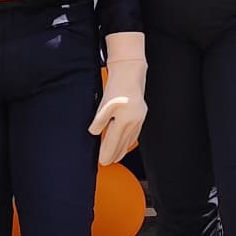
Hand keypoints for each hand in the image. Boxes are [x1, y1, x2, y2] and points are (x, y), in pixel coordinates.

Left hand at [90, 31, 148, 166]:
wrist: (130, 73)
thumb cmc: (116, 87)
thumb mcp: (104, 103)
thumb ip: (99, 120)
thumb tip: (94, 133)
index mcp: (124, 120)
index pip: (113, 142)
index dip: (107, 153)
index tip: (102, 161)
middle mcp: (133, 122)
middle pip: (122, 144)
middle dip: (114, 154)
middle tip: (106, 163)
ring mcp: (139, 119)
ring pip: (129, 140)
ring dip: (122, 149)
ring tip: (115, 157)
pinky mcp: (141, 116)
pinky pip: (134, 134)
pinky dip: (128, 141)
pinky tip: (125, 144)